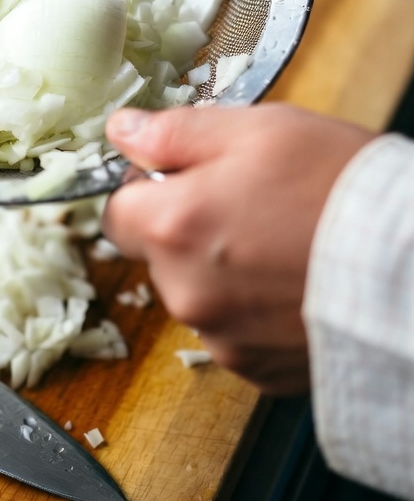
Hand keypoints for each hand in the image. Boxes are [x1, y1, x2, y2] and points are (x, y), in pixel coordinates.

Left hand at [103, 103, 372, 394]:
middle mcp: (186, 292)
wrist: (413, 268)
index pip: (115, 211)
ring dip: (221, 270)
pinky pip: (235, 331)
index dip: (146, 187)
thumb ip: (175, 132)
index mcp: (174, 227)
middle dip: (187, 228)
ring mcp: (223, 338)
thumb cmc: (339, 187)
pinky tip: (295, 281)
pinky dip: (254, 309)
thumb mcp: (257, 130)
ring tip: (283, 242)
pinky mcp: (259, 371)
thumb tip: (123, 130)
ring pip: (196, 294)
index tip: (185, 175)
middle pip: (157, 255)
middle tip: (250, 201)